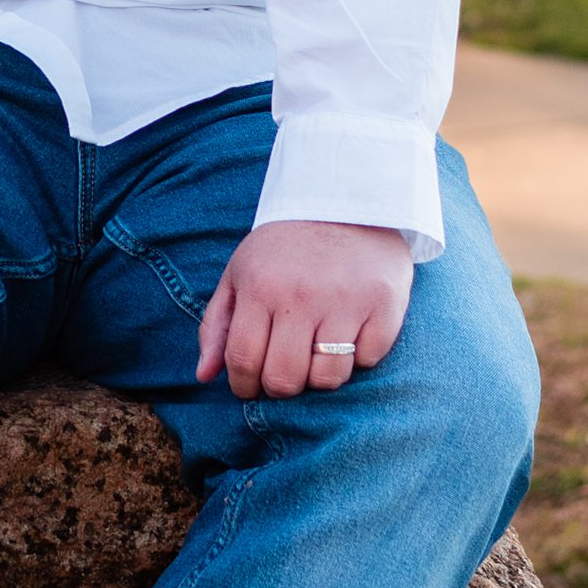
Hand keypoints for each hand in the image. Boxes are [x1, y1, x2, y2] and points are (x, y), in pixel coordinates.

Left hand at [194, 219, 411, 399]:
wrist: (345, 200)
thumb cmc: (285, 247)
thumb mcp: (241, 273)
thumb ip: (218, 324)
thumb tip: (203, 375)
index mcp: (261, 287)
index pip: (244, 360)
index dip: (243, 385)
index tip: (250, 385)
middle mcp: (302, 295)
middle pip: (284, 378)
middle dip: (279, 387)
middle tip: (284, 372)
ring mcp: (347, 301)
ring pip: (328, 378)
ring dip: (319, 377)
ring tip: (316, 354)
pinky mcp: (384, 304)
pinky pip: (367, 360)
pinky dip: (358, 357)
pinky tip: (350, 333)